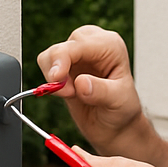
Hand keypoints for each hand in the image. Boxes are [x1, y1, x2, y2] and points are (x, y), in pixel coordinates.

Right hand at [37, 26, 143, 153]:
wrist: (114, 123)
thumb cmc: (122, 108)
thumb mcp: (118, 101)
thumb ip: (101, 91)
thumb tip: (80, 82)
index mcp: (110, 45)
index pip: (79, 43)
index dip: (62, 59)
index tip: (57, 79)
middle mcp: (92, 43)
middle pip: (60, 47)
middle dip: (58, 71)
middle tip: (70, 93)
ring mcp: (77, 53)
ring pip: (49, 56)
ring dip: (54, 79)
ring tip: (73, 94)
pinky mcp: (64, 65)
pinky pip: (46, 67)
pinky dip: (51, 82)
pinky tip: (68, 92)